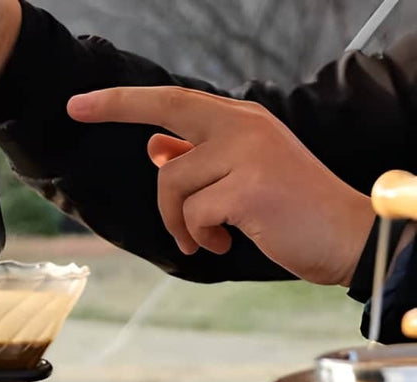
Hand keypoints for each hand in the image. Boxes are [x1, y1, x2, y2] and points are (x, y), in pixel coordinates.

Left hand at [67, 86, 374, 286]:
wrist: (345, 236)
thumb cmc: (290, 210)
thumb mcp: (243, 177)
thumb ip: (199, 159)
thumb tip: (156, 146)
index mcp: (241, 121)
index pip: (174, 100)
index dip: (124, 101)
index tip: (80, 102)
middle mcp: (244, 126)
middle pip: (165, 113)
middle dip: (114, 106)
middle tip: (73, 110)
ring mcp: (247, 154)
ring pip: (172, 182)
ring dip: (178, 221)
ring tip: (206, 238)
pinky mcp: (248, 188)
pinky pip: (194, 214)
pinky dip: (200, 236)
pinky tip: (224, 244)